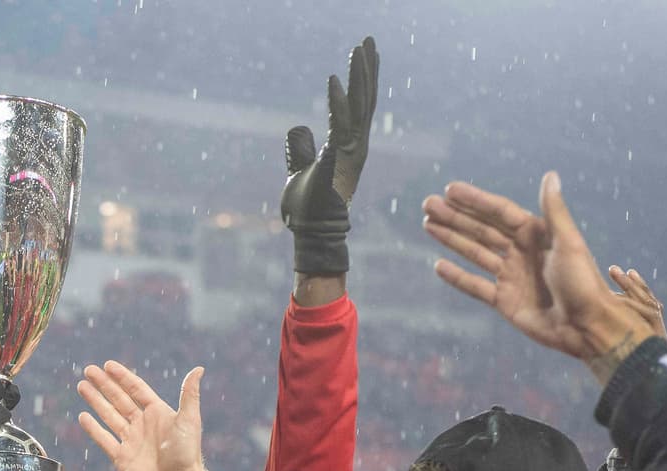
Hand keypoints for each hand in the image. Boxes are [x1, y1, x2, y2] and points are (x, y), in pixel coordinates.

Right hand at [77, 361, 204, 470]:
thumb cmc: (186, 453)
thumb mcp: (189, 419)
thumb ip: (189, 394)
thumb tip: (199, 368)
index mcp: (157, 413)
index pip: (136, 389)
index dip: (122, 377)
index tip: (107, 365)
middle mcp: (143, 424)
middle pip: (119, 399)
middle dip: (104, 384)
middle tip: (88, 370)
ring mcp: (131, 440)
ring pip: (109, 415)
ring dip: (95, 401)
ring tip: (82, 386)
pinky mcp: (121, 457)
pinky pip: (104, 439)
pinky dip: (93, 428)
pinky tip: (83, 416)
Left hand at [280, 36, 377, 273]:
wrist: (311, 233)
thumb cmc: (308, 206)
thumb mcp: (301, 168)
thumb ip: (301, 148)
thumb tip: (297, 128)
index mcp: (349, 146)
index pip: (359, 106)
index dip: (364, 80)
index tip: (365, 54)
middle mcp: (355, 146)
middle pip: (365, 101)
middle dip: (367, 69)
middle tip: (369, 41)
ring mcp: (349, 154)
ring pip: (358, 108)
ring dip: (359, 78)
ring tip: (359, 50)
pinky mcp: (336, 161)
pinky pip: (339, 127)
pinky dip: (337, 104)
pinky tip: (334, 80)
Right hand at [422, 172, 657, 383]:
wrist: (585, 326)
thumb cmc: (583, 282)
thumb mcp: (568, 242)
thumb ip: (554, 210)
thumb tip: (550, 175)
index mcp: (536, 235)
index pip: (498, 212)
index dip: (475, 200)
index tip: (450, 189)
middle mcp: (520, 252)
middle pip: (481, 229)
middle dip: (455, 216)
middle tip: (428, 204)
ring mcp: (510, 276)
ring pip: (474, 252)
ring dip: (451, 239)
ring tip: (428, 225)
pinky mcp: (503, 301)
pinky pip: (474, 286)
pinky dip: (457, 277)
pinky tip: (439, 265)